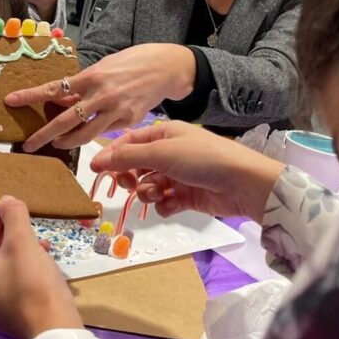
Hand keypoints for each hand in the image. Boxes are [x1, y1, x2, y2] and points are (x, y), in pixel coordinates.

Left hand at [0, 196, 82, 338]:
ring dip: (19, 251)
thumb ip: (13, 216)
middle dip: (9, 235)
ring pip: (2, 269)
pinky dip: (22, 269)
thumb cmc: (32, 280)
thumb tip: (5, 199)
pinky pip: (10, 283)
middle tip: (25, 221)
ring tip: (40, 241)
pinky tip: (42, 261)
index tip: (9, 206)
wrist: (54, 326)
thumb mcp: (22, 241)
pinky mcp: (7, 316)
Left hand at [5, 43, 196, 150]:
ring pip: (84, 134)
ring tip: (56, 144)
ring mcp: (116, 111)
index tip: (11, 101)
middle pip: (65, 119)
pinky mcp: (128, 122)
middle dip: (44, 134)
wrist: (164, 68)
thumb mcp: (102, 68)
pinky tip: (85, 134)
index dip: (31, 96)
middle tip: (28, 144)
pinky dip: (91, 134)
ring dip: (67, 141)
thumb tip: (59, 98)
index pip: (54, 88)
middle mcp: (102, 95)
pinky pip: (103, 133)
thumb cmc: (130, 63)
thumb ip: (81, 86)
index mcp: (91, 76)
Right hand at [91, 121, 283, 222]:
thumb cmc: (202, 158)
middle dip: (130, 176)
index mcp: (164, 133)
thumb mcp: (161, 152)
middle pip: (137, 165)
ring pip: (149, 185)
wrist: (242, 182)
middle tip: (129, 185)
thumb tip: (98, 159)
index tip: (96, 170)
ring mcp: (179, 175)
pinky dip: (165, 205)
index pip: (130, 142)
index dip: (113, 155)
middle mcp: (170, 152)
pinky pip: (165, 202)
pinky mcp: (188, 196)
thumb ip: (128, 157)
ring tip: (158, 194)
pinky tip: (172, 204)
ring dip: (148, 192)